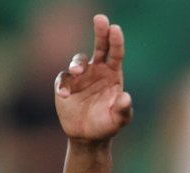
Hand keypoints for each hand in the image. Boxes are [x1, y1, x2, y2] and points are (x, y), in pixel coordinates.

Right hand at [55, 14, 131, 142]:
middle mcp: (97, 71)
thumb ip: (123, 110)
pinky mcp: (66, 85)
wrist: (89, 136)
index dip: (116, 41)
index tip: (115, 29)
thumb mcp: (119, 120)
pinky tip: (65, 95)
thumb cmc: (108, 124)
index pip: (116, 54)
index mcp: (113, 74)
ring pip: (78, 60)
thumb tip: (126, 97)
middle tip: (101, 18)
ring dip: (77, 63)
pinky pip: (63, 80)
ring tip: (77, 71)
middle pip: (99, 47)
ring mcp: (81, 77)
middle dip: (100, 32)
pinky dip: (64, 85)